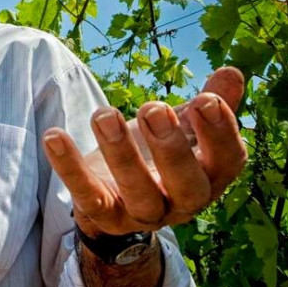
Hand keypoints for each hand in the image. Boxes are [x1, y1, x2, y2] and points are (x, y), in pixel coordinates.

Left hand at [42, 67, 246, 236]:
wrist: (118, 194)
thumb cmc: (160, 152)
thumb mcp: (184, 126)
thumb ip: (211, 102)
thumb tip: (233, 71)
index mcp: (210, 176)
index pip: (227, 161)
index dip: (220, 133)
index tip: (206, 100)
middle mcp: (182, 201)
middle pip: (187, 185)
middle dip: (172, 148)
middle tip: (154, 109)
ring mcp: (143, 212)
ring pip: (139, 194)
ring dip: (121, 154)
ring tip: (105, 115)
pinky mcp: (104, 215)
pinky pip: (88, 197)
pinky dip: (70, 168)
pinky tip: (54, 136)